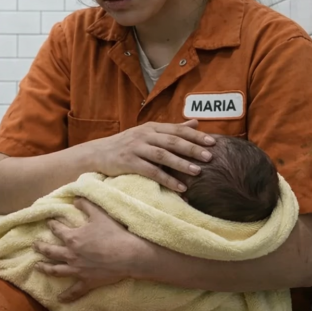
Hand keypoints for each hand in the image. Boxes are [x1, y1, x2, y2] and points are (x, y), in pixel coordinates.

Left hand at [33, 198, 155, 302]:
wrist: (128, 254)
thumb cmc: (113, 233)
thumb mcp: (99, 214)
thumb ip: (86, 204)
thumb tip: (76, 198)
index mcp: (73, 238)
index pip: (57, 229)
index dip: (52, 224)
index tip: (48, 222)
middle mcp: (71, 255)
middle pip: (51, 251)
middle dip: (41, 247)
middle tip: (35, 245)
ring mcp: (77, 270)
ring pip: (56, 270)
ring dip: (45, 268)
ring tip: (37, 267)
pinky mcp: (86, 281)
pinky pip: (74, 290)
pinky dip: (66, 295)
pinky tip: (59, 299)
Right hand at [88, 119, 214, 191]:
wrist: (98, 153)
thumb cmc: (127, 144)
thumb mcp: (148, 133)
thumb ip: (172, 129)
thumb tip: (196, 123)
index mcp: (151, 127)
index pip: (177, 129)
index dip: (195, 136)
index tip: (213, 142)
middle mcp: (144, 135)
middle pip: (172, 141)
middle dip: (192, 149)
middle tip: (210, 157)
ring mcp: (136, 148)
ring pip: (162, 155)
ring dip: (181, 164)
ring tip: (198, 172)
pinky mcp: (129, 162)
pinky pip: (151, 172)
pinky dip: (167, 180)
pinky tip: (180, 188)